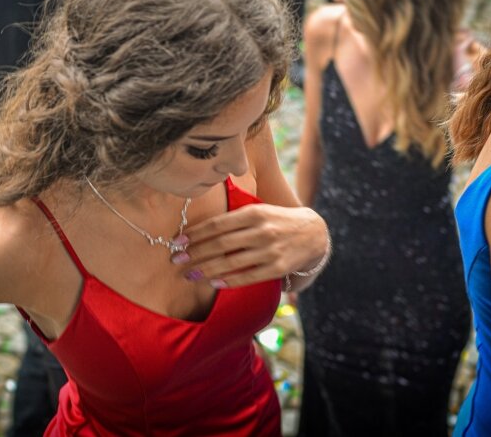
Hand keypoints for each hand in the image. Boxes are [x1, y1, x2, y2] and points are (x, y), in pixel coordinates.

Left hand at [173, 204, 326, 288]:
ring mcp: (270, 250)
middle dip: (195, 253)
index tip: (178, 241)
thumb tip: (199, 227)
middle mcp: (261, 230)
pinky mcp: (278, 268)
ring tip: (189, 274)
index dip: (195, 234)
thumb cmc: (277, 221)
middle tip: (176, 260)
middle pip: (220, 244)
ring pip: (231, 262)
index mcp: (254, 212)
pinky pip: (248, 277)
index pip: (217, 224)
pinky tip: (214, 283)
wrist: (314, 234)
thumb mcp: (259, 209)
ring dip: (206, 269)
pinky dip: (229, 280)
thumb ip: (234, 215)